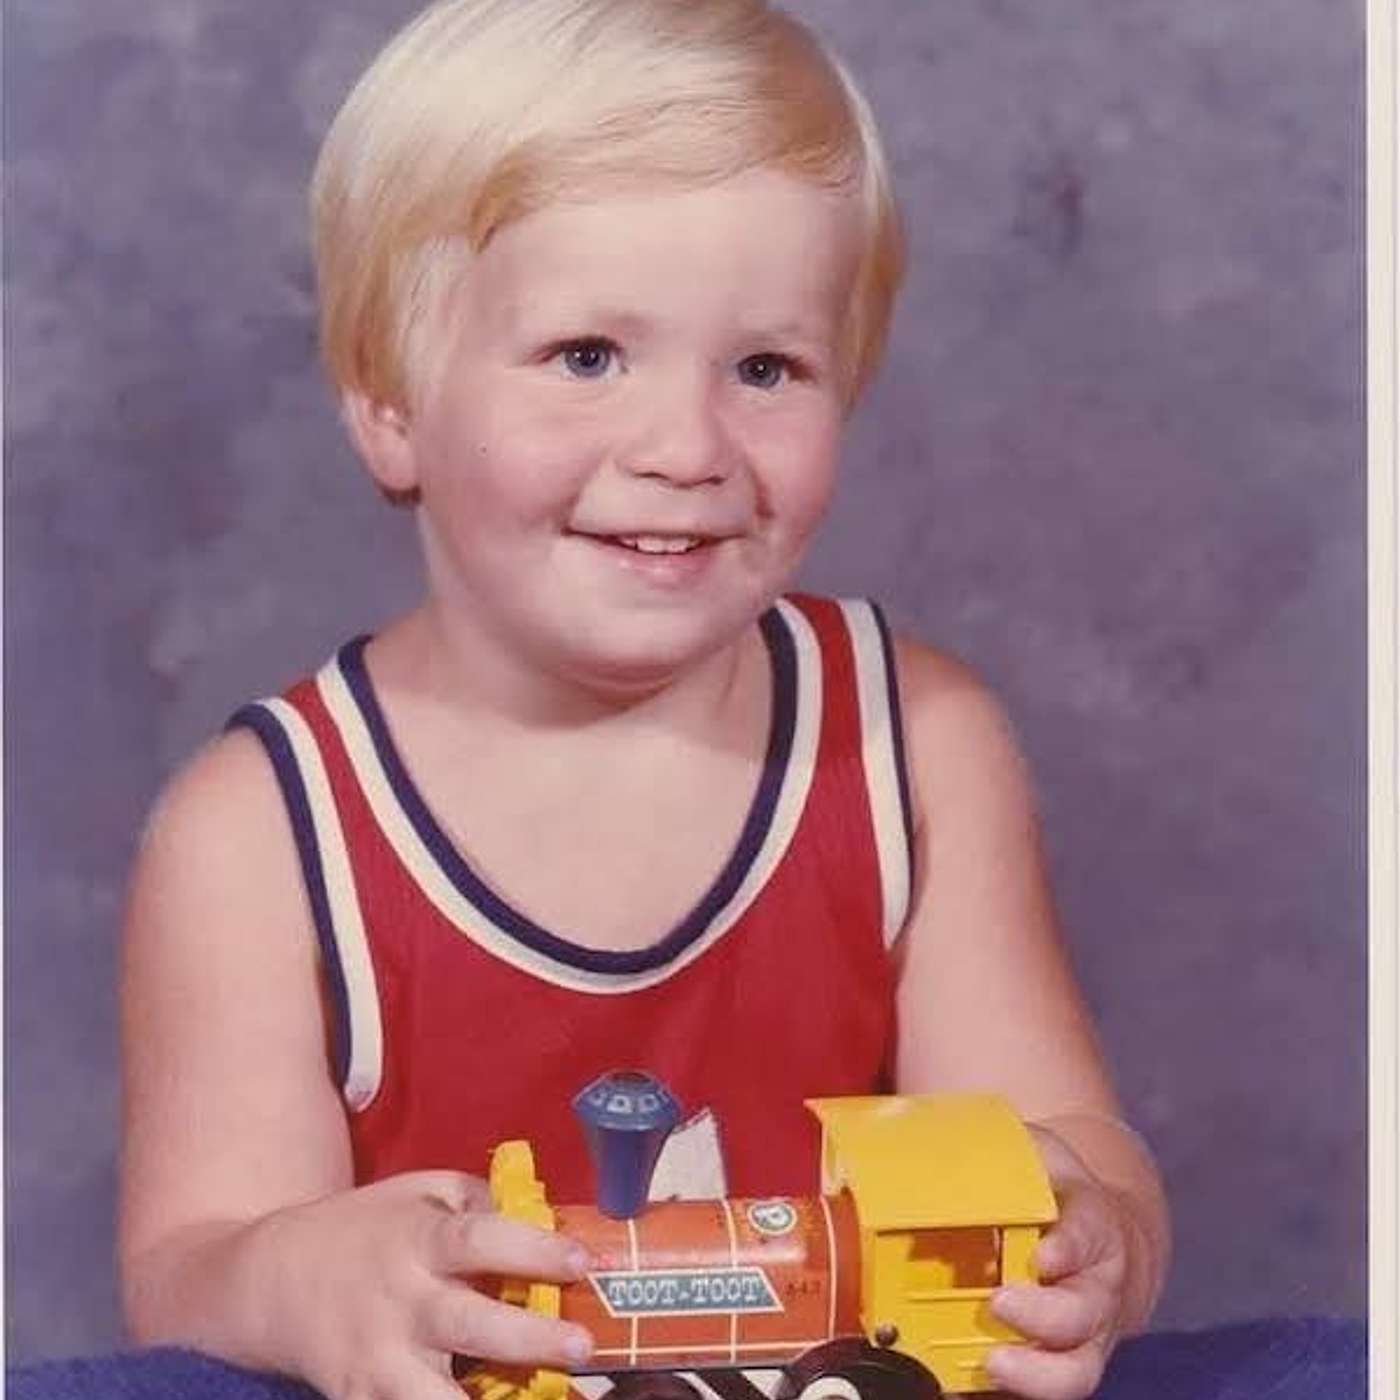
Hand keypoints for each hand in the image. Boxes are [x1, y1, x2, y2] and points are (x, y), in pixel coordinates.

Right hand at [251, 1170, 593, 1399]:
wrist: (271, 1279)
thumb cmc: (366, 1229)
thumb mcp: (419, 1192)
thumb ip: (478, 1200)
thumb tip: (548, 1217)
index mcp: (418, 1239)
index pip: (481, 1239)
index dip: (533, 1250)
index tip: (583, 1261)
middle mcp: (401, 1300)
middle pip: (468, 1322)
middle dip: (528, 1338)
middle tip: (582, 1346)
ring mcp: (378, 1359)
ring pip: (429, 1396)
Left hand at [984, 1127, 1130, 1399]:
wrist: (1095, 1238)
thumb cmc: (1055, 1192)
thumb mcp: (1038, 1155)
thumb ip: (1008, 1152)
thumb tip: (943, 1146)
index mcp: (1093, 1228)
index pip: (1089, 1236)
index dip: (1071, 1247)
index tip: (1045, 1255)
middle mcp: (1095, 1290)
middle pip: (1083, 1315)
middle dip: (1045, 1317)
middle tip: (1000, 1302)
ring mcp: (1081, 1336)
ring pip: (1076, 1371)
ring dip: (1037, 1374)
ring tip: (994, 1364)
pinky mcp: (1054, 1363)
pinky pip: (1041, 1388)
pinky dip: (1012, 1391)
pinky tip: (968, 1388)